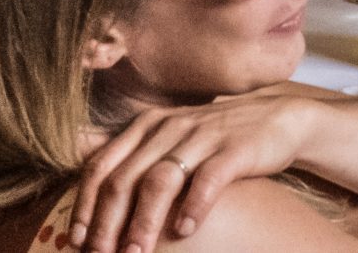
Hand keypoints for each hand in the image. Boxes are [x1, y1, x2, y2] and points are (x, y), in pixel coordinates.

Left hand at [71, 89, 315, 252]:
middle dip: (108, 224)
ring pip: (160, 181)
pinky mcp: (235, 148)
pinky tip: (186, 232)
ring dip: (143, 222)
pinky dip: (193, 207)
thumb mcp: (169, 137)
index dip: (85, 205)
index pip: (101, 166)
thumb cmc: (216, 138)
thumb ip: (131, 156)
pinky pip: (208, 179)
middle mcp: (169, 127)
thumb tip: (85, 178)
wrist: (279, 117)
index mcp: (146, 126)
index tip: (77, 240)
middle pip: (125, 178)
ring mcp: (202, 136)